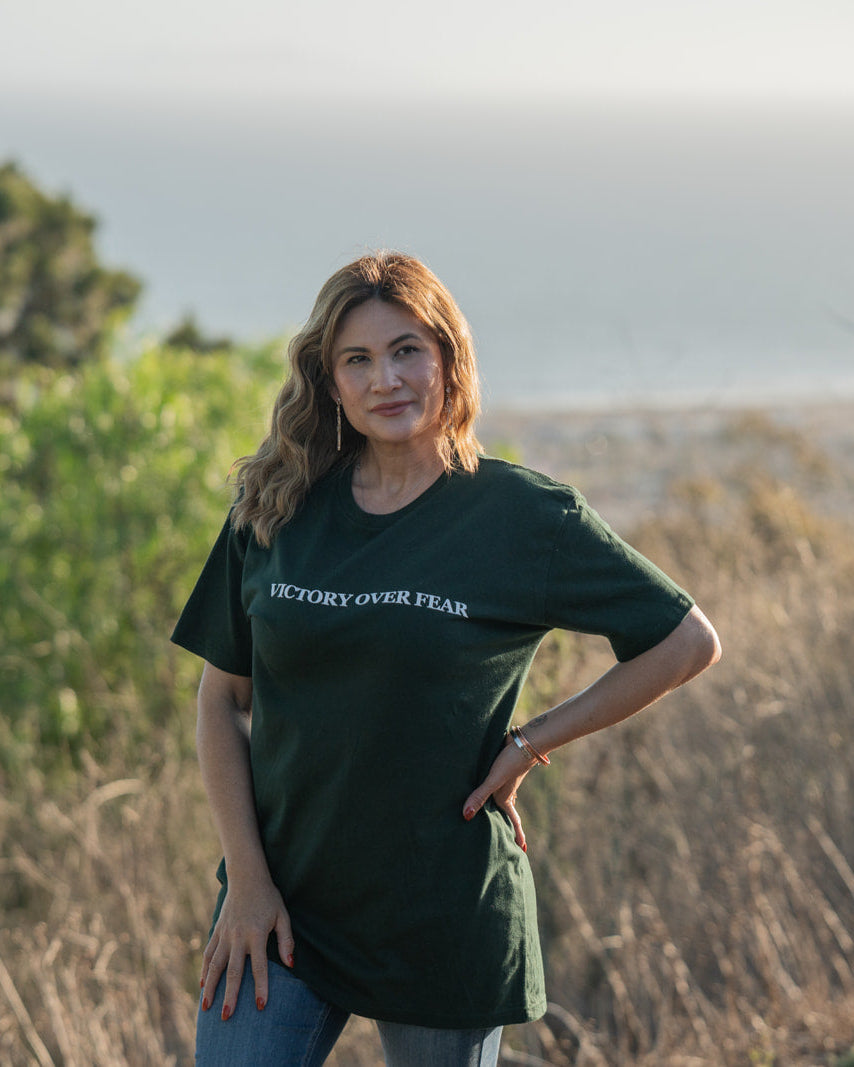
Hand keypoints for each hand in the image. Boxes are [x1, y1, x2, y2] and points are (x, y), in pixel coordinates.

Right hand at [200, 873, 293, 1020]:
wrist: (246, 876)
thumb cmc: (268, 897)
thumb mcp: (282, 915)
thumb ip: (286, 940)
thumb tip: (291, 964)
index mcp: (256, 934)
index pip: (259, 966)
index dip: (261, 987)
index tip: (260, 1007)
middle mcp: (238, 936)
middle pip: (233, 971)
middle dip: (229, 995)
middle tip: (226, 1017)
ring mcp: (225, 934)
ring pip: (215, 965)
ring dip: (211, 988)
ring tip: (207, 1008)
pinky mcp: (217, 930)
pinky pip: (209, 954)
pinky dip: (205, 970)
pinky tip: (203, 986)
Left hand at [462, 738, 535, 851]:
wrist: (524, 741)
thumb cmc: (510, 762)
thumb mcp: (494, 780)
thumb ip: (479, 796)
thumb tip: (466, 817)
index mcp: (505, 797)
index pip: (513, 821)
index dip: (518, 835)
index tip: (523, 849)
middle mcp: (506, 790)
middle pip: (507, 811)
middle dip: (509, 824)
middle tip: (508, 837)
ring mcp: (504, 778)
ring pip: (501, 796)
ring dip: (500, 805)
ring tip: (495, 812)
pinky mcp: (500, 766)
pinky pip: (495, 781)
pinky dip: (491, 787)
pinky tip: (485, 782)